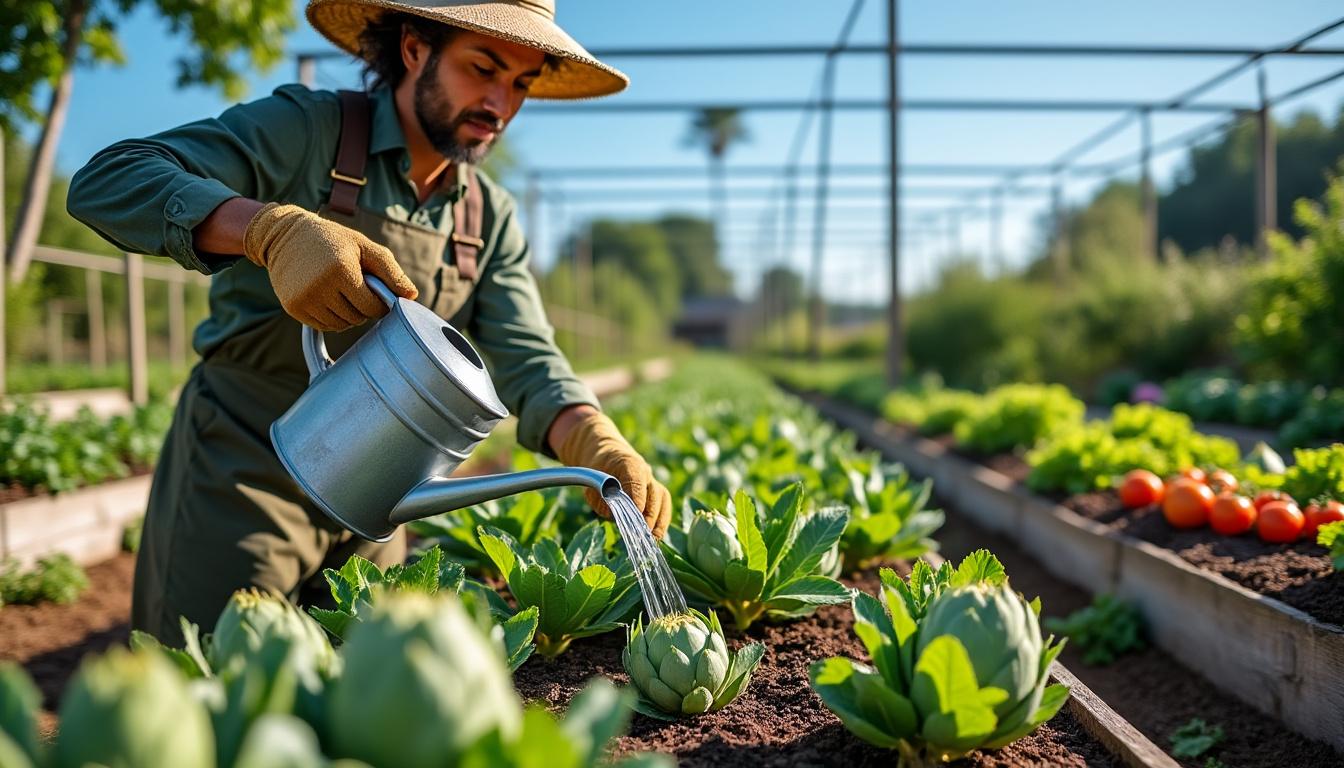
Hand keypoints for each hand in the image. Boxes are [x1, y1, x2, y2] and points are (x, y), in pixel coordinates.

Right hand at [242, 202, 417, 330]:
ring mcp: (304, 299)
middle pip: (357, 318)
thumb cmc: (333, 240)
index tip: (375, 290)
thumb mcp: (364, 247)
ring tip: (341, 291)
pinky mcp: (293, 308)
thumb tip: (412, 296)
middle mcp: (320, 287)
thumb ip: (391, 271)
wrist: (285, 236)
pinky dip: (331, 318)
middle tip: (355, 286)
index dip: (379, 302)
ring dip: (347, 314)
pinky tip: (328, 297)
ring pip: (341, 325)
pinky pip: (323, 326)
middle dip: (362, 306)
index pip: (372, 307)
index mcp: (341, 269)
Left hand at [555, 409, 671, 537]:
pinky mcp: (656, 492)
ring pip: (662, 499)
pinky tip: (655, 536)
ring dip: (659, 520)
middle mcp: (645, 471)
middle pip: (654, 492)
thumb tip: (613, 515)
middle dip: (649, 514)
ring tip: (652, 538)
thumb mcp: (591, 482)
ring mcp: (653, 481)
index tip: (636, 513)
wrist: (608, 457)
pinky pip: (664, 505)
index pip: (636, 479)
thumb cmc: (598, 470)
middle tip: (641, 532)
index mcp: (628, 463)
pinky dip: (662, 521)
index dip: (637, 496)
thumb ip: (600, 497)